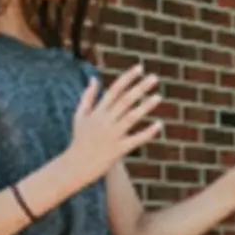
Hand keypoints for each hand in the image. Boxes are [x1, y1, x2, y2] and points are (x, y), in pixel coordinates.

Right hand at [67, 66, 164, 184]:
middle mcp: (104, 121)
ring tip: (159, 96)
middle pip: (124, 101)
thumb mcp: (79, 116)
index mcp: (97, 112)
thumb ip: (88, 96)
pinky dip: (147, 133)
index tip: (140, 68)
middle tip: (154, 77)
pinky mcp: (117, 150)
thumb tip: (94, 78)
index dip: (127, 78)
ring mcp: (111, 135)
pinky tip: (159, 125)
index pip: (114, 90)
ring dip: (145, 106)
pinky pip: (135, 140)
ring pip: (131, 117)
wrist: (75, 166)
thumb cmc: (79, 140)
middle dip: (139, 88)